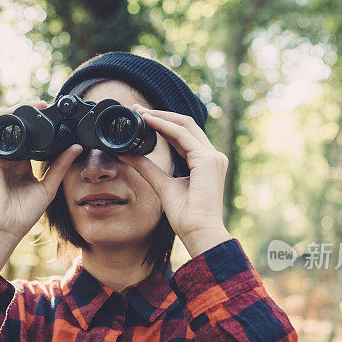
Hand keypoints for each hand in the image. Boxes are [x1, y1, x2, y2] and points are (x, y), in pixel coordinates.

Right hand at [0, 100, 82, 241]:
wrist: (4, 229)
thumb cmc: (23, 214)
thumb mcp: (48, 187)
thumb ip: (60, 167)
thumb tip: (77, 148)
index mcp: (22, 163)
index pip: (30, 136)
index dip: (39, 122)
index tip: (55, 115)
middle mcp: (9, 157)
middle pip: (16, 125)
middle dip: (29, 110)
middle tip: (46, 104)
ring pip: (2, 122)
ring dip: (15, 110)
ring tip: (33, 105)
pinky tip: (13, 112)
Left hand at [119, 105, 231, 256]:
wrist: (198, 231)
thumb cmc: (186, 216)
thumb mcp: (162, 185)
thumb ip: (148, 168)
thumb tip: (128, 155)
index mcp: (205, 163)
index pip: (184, 136)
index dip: (163, 125)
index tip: (142, 118)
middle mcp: (212, 156)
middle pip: (185, 126)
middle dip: (161, 115)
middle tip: (138, 110)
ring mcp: (212, 157)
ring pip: (185, 126)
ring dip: (161, 117)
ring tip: (140, 113)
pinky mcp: (206, 160)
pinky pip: (183, 135)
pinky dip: (165, 126)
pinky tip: (149, 122)